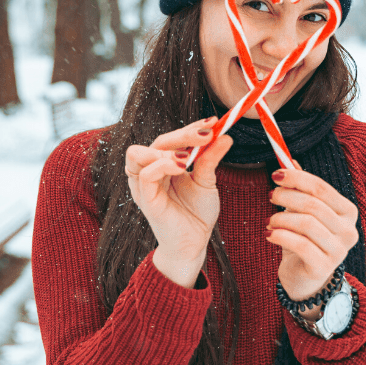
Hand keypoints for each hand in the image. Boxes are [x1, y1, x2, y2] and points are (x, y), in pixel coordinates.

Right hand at [125, 118, 233, 287]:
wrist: (194, 244)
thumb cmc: (197, 213)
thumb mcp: (207, 180)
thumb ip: (211, 158)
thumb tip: (226, 136)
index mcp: (163, 165)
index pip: (171, 139)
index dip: (190, 128)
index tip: (213, 122)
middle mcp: (150, 172)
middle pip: (158, 141)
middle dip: (183, 133)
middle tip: (208, 133)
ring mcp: (144, 185)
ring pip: (139, 152)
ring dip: (167, 148)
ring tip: (190, 155)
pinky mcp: (146, 199)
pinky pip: (145, 174)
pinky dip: (162, 164)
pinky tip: (182, 166)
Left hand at [267, 162, 359, 318]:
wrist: (306, 278)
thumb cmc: (306, 239)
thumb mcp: (305, 211)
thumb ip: (301, 187)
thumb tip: (289, 159)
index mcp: (348, 212)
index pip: (322, 188)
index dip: (297, 178)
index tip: (275, 174)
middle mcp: (348, 231)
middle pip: (314, 204)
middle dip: (287, 196)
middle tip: (270, 195)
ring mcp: (338, 251)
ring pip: (307, 224)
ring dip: (282, 218)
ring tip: (271, 220)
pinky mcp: (323, 267)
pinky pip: (300, 245)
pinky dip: (281, 236)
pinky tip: (270, 234)